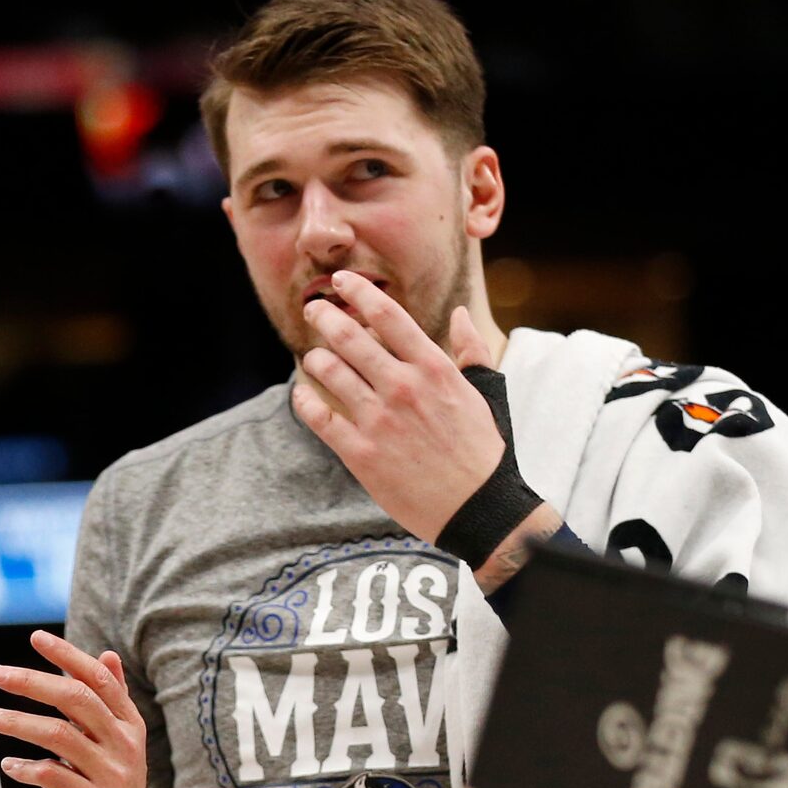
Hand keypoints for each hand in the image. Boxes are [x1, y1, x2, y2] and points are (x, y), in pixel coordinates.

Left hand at [0, 630, 147, 787]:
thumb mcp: (116, 747)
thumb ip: (111, 702)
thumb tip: (107, 654)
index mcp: (131, 726)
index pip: (99, 680)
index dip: (67, 656)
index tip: (35, 637)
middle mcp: (127, 747)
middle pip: (77, 700)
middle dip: (33, 682)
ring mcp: (114, 777)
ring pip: (59, 735)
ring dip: (17, 722)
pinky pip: (53, 776)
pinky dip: (25, 767)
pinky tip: (8, 765)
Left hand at [292, 273, 507, 541]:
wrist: (476, 506)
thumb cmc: (481, 450)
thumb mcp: (485, 392)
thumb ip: (471, 350)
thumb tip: (461, 313)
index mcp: (433, 368)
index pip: (388, 315)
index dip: (359, 291)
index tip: (342, 281)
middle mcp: (402, 387)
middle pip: (350, 337)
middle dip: (325, 317)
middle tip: (313, 309)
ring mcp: (379, 421)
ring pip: (330, 373)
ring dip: (315, 358)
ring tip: (312, 357)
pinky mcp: (360, 453)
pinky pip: (319, 418)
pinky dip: (305, 401)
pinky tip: (301, 394)